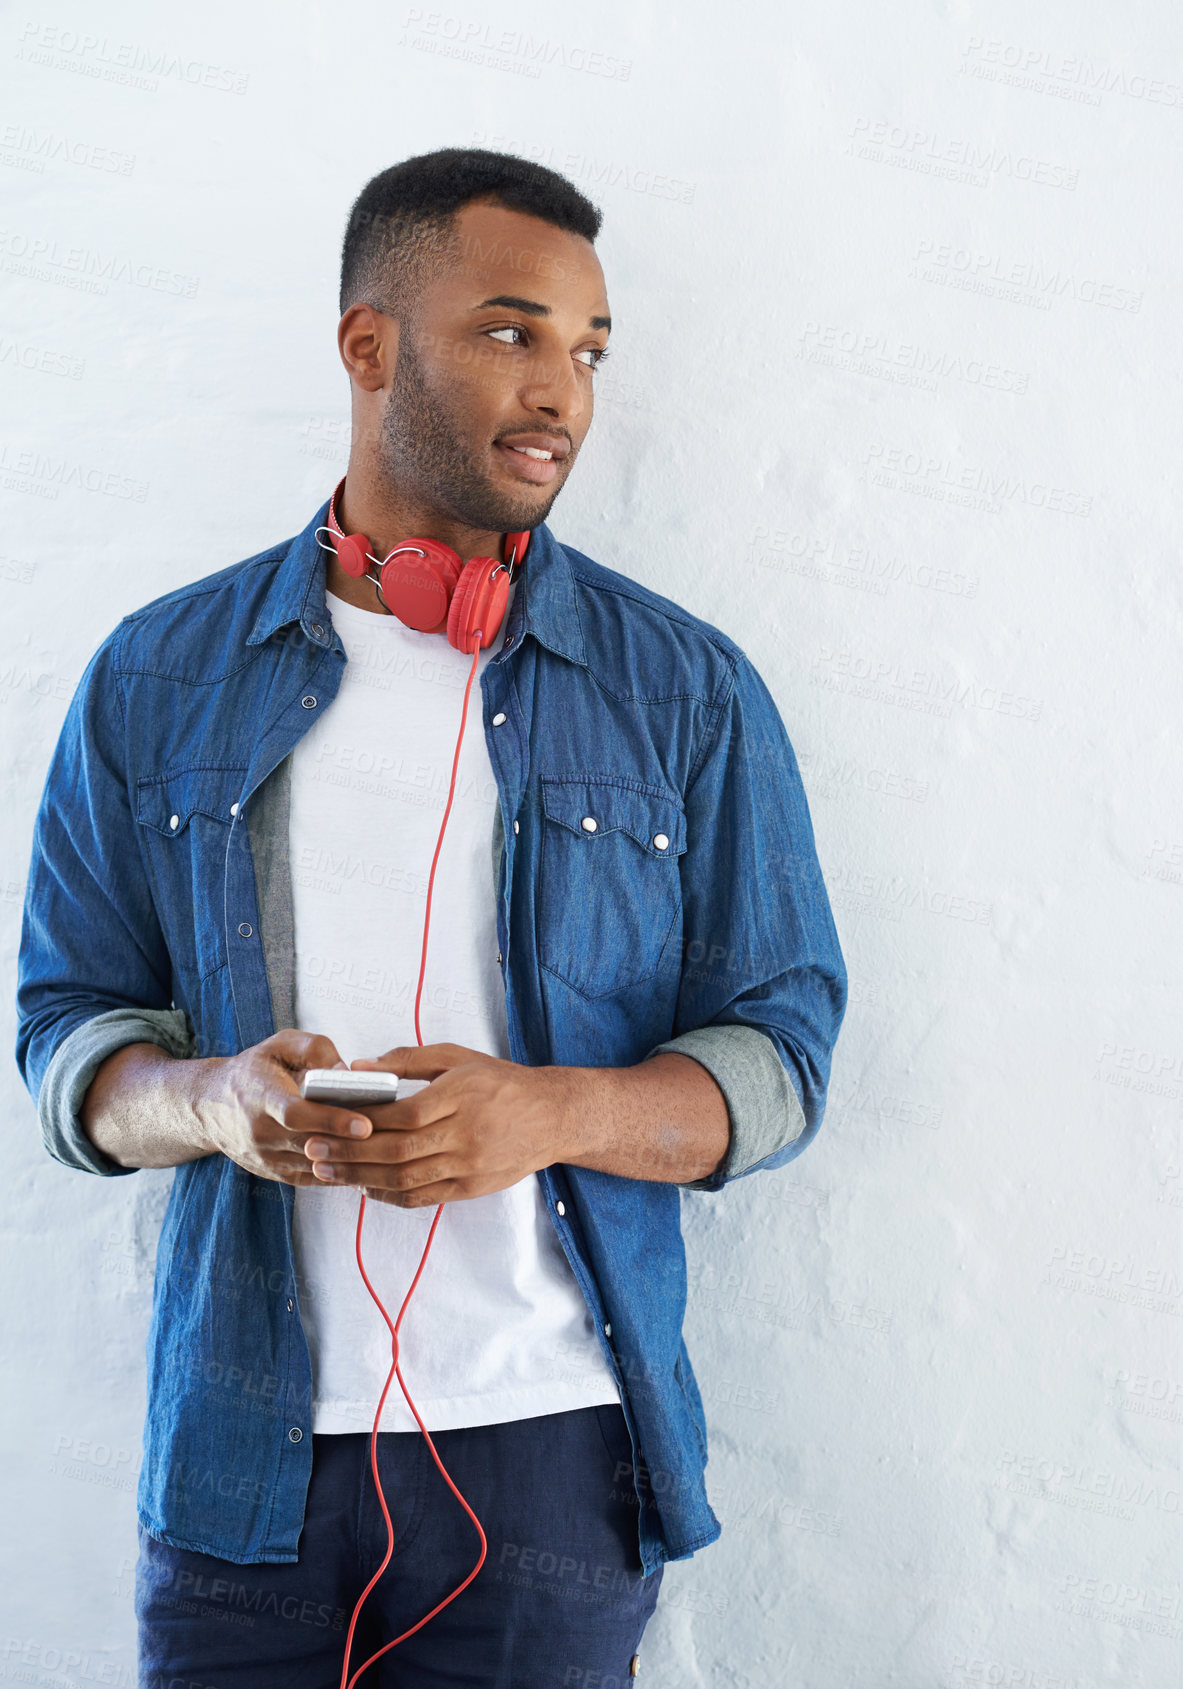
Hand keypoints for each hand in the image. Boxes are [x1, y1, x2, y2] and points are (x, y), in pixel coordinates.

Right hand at [195, 1028, 379, 1188]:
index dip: (332, 1120)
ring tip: (387, 1148)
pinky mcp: (275, 1174)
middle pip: (312, 1144)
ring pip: (316, 1166)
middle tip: (393, 1136)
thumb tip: (348, 1071)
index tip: (366, 1124)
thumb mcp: (280, 1044)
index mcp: (260, 1096)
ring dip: (352, 1160)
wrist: (211, 1107)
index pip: (297, 1114)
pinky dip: (342, 1171)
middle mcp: (260, 1132)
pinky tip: (369, 1160)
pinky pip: (315, 1178)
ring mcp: (266, 1159)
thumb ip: (315, 1049)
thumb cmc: (255, 1069)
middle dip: (353, 1142)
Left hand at [299, 1043, 579, 1207]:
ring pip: (405, 1179)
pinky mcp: (470, 1188)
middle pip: (397, 1151)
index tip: (328, 1119)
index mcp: (461, 1096)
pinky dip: (388, 1195)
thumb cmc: (502, 1083)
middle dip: (349, 1153)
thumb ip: (409, 1059)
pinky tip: (364, 1186)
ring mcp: (468, 1166)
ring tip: (327, 1172)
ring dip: (360, 1177)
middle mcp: (465, 1134)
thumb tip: (360, 1067)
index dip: (363, 1121)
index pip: (403, 1115)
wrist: (552, 1118)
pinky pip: (422, 1197)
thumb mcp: (459, 1057)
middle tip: (313, 1150)